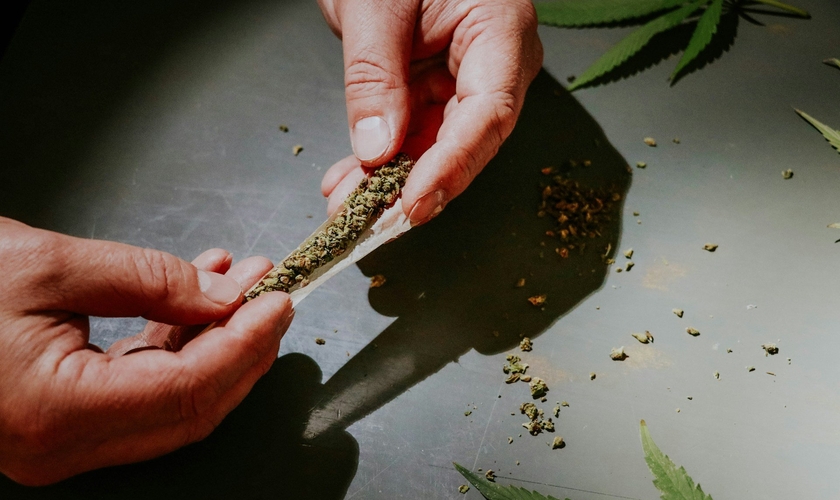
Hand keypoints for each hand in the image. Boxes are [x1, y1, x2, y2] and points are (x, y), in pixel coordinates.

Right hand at [0, 218, 292, 484]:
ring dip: (212, 339)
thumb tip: (224, 297)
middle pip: (189, 408)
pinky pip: (137, 387)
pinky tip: (194, 295)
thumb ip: (147, 280)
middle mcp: (59, 446)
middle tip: (273, 295)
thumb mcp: (50, 264)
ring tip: (241, 281)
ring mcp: (58, 440)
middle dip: (241, 348)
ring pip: (169, 400)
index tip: (279, 301)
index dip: (244, 345)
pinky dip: (173, 343)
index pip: (188, 391)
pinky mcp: (56, 420)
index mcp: (55, 414)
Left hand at [318, 0, 542, 224]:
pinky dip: (379, 162)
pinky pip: (413, 135)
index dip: (453, 165)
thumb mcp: (375, 6)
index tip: (414, 203)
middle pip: (466, 140)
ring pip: (435, 148)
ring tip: (344, 205)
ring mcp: (465, 79)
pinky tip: (348, 182)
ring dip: (389, 182)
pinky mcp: (436, 90)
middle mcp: (494, 62)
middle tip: (370, 221)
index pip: (488, 112)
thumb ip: (375, 76)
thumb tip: (377, 150)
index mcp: (500, 29)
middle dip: (415, 185)